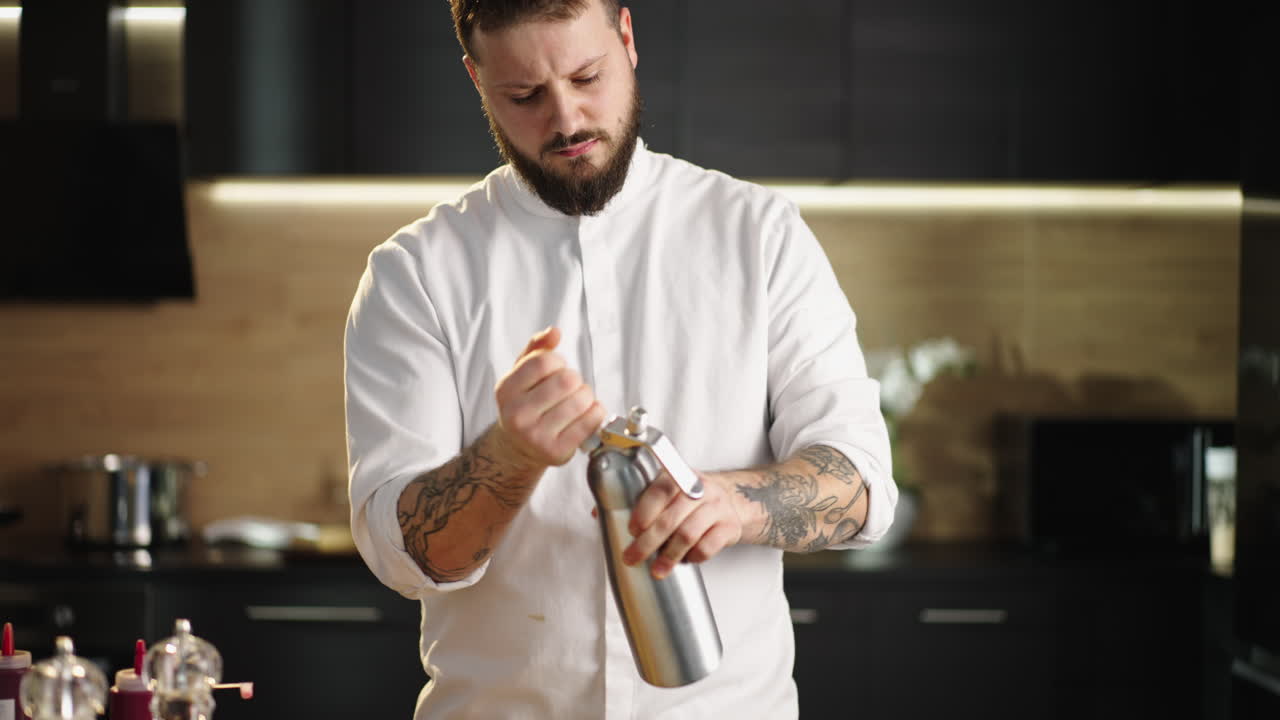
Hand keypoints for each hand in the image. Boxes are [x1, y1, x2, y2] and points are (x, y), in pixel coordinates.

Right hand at [493, 326, 605, 469]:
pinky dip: (595, 413)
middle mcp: (517, 414)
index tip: (557, 369)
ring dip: (587, 397)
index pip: (544, 361)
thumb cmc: (525, 405)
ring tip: (577, 401)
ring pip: (581, 401)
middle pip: (567, 380)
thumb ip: (537, 349)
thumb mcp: (521, 375)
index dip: (559, 361)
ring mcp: (536, 435)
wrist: (518, 448)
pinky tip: (585, 414)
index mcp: (506, 390)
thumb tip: (554, 332)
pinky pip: (590, 421)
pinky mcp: (556, 451)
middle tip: (569, 388)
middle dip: (575, 380)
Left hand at [622, 472, 743, 578]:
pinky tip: (684, 560)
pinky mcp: (729, 526)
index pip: (660, 490)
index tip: (631, 530)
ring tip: (657, 569)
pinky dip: (693, 557)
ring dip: (669, 556)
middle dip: (648, 542)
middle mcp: (700, 489)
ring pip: (689, 534)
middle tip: (632, 558)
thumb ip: (635, 500)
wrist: (729, 501)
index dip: (643, 511)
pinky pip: (708, 547)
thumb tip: (599, 513)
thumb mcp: (665, 491)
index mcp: (679, 475)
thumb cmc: (688, 499)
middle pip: (671, 518)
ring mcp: (717, 507)